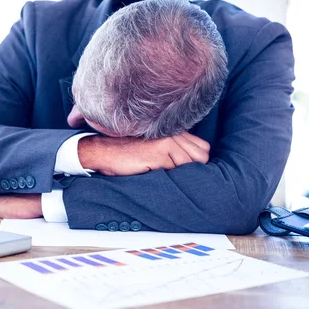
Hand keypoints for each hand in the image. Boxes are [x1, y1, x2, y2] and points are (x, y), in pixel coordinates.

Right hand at [78, 132, 209, 175]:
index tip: (186, 169)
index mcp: (174, 131)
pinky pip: (174, 171)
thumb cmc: (129, 152)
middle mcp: (173, 134)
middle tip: (176, 175)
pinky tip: (154, 174)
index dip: (198, 162)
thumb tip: (195, 166)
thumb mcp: (155, 146)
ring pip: (189, 166)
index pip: (204, 148)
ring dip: (178, 175)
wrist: (105, 151)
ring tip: (163, 175)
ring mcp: (166, 142)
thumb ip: (175, 150)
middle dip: (193, 169)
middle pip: (201, 157)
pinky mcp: (158, 153)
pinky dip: (167, 178)